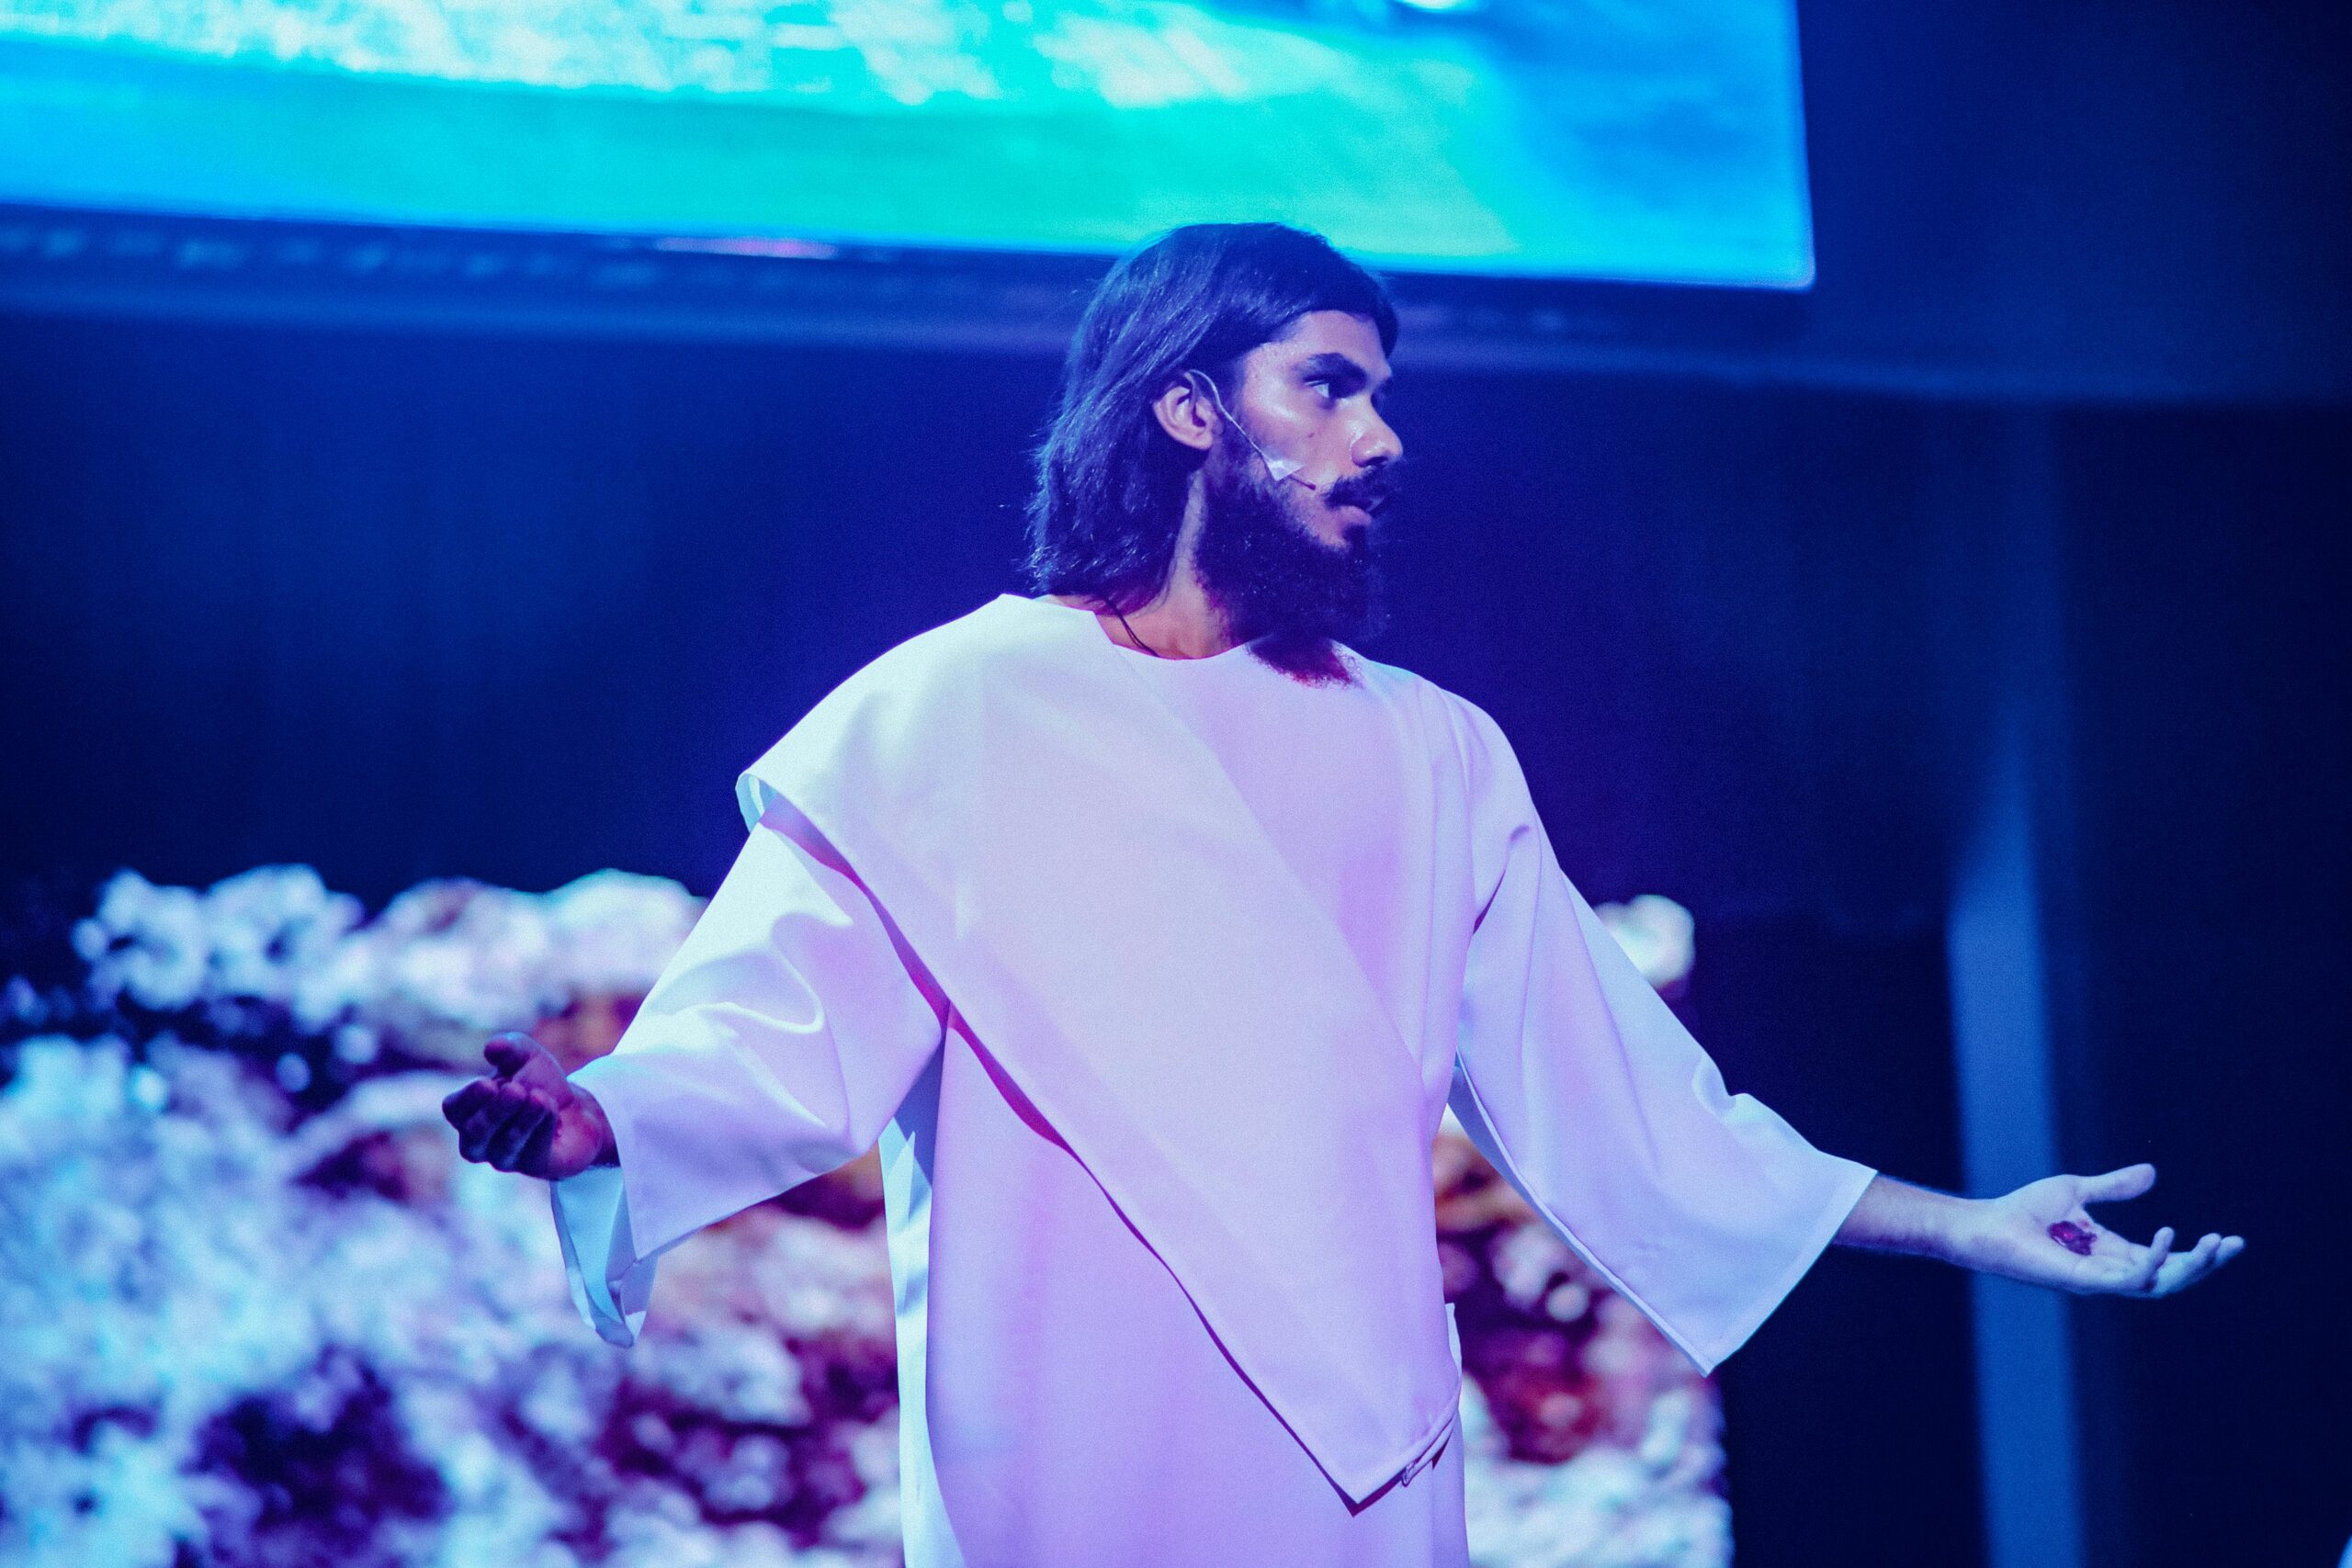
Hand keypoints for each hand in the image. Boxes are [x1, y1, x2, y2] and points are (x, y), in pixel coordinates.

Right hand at [440, 1032, 614, 1179]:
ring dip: (522, 1120)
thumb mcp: (527, 1057)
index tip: (488, 1083)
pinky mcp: (534, 1166)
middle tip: (515, 1090)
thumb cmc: (539, 1083)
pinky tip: (551, 1108)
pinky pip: (533, 1153)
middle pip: (474, 1133)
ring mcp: (505, 1158)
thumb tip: (493, 1046)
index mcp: (469, 1112)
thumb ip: (510, 1048)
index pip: (454, 1110)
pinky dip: (542, 1127)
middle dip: (495, 1112)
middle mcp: (480, 1140)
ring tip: (539, 1098)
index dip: (468, 1099)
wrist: (578, 1108)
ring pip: (504, 1146)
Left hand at [1970, 1164, 2242, 1296]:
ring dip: (2190, 1266)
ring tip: (2213, 1243)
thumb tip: (2152, 1173)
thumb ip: (2114, 1187)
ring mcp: (2099, 1280)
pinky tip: (2166, 1238)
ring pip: (2159, 1285)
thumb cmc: (2024, 1211)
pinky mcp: (2084, 1281)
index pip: (2167, 1260)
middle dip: (2207, 1264)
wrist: (1986, 1224)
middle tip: (2233, 1243)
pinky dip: (2152, 1262)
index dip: (2200, 1253)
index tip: (2233, 1239)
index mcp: (2113, 1254)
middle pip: (2172, 1277)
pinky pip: (2129, 1279)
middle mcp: (2111, 1272)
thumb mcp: (2077, 1191)